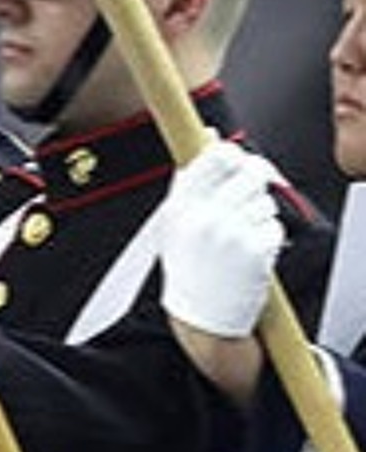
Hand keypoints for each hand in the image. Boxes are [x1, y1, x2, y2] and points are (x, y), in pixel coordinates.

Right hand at [156, 138, 283, 340]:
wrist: (202, 319)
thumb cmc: (191, 268)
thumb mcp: (177, 223)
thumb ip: (192, 177)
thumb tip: (209, 133)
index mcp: (180, 208)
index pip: (216, 156)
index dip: (232, 154)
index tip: (233, 162)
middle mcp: (202, 218)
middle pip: (251, 171)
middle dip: (255, 182)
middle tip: (245, 201)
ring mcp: (229, 234)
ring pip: (265, 200)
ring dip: (260, 215)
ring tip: (240, 237)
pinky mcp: (253, 249)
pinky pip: (274, 226)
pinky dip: (267, 238)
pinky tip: (248, 254)